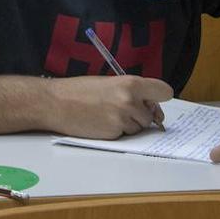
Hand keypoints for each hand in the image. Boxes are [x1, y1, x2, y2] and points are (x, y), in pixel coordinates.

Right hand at [47, 75, 173, 138]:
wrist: (55, 103)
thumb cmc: (77, 91)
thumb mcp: (108, 83)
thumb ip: (131, 91)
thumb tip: (147, 105)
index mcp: (130, 83)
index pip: (164, 92)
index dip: (159, 99)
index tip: (152, 102)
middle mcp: (130, 101)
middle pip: (152, 115)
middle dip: (141, 115)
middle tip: (123, 109)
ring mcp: (123, 119)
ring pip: (139, 127)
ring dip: (129, 125)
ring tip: (107, 115)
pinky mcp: (114, 133)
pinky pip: (125, 135)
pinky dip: (117, 132)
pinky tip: (101, 123)